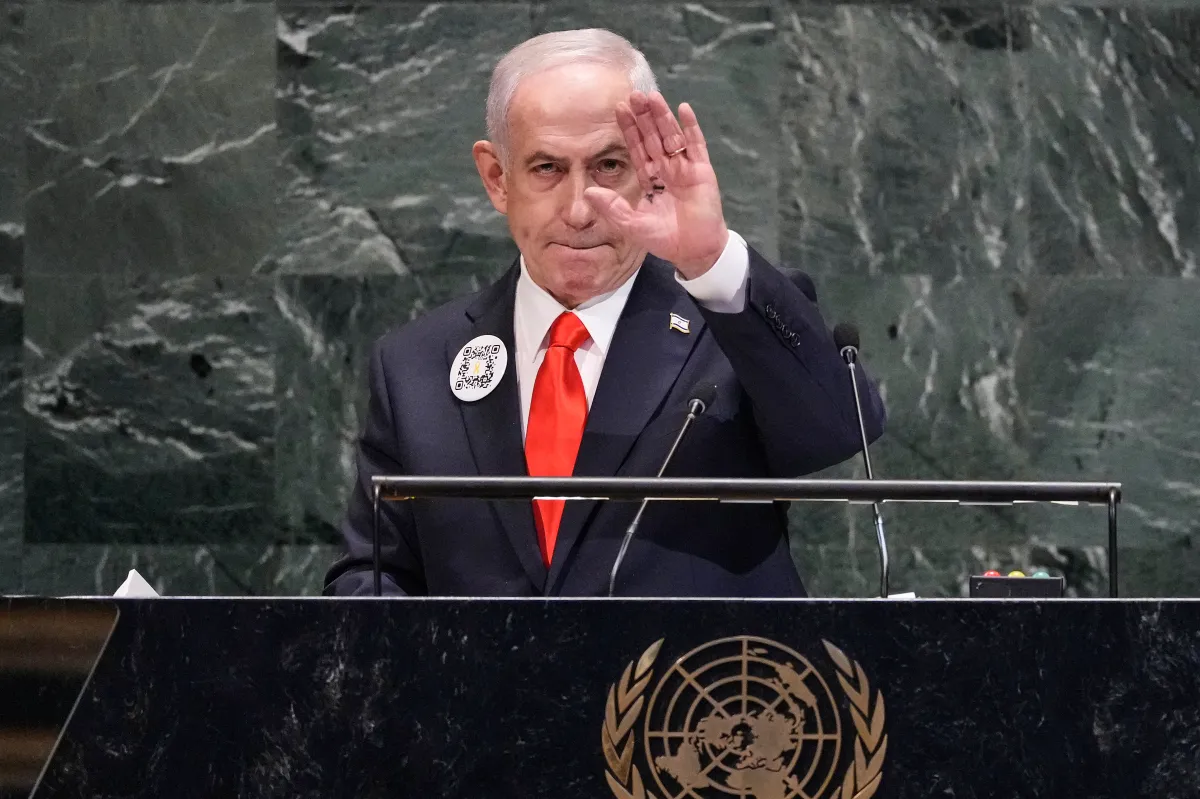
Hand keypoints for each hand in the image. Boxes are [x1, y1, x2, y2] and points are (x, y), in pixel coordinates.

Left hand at [584, 92, 728, 279]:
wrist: (695, 251)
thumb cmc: (665, 239)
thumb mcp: (632, 225)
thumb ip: (612, 208)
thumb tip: (588, 192)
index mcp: (649, 179)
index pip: (636, 148)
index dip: (628, 129)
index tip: (618, 108)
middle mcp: (666, 169)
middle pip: (653, 136)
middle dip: (644, 116)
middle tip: (633, 94)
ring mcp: (685, 168)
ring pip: (671, 136)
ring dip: (662, 116)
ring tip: (653, 96)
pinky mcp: (702, 171)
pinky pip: (696, 144)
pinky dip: (690, 127)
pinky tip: (683, 108)